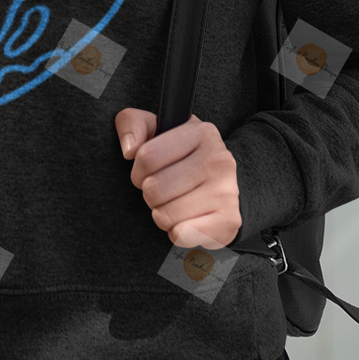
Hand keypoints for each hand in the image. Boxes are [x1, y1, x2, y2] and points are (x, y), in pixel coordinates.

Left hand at [115, 109, 240, 248]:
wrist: (217, 187)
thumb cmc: (178, 157)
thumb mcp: (154, 129)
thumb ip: (132, 125)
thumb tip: (129, 149)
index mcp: (202, 132)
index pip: (147, 156)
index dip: (138, 170)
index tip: (146, 172)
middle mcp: (219, 160)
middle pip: (154, 188)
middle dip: (149, 194)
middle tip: (162, 191)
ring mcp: (227, 192)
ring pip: (165, 214)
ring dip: (161, 214)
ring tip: (174, 204)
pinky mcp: (228, 222)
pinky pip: (181, 235)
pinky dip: (175, 232)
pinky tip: (185, 220)